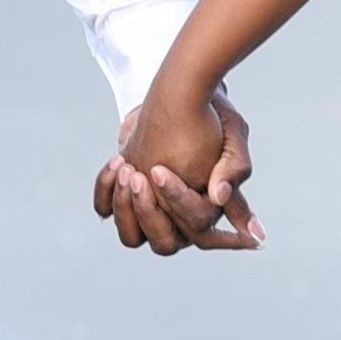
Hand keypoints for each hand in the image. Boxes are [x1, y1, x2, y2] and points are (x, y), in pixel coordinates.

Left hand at [92, 73, 258, 254]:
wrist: (181, 95)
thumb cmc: (214, 116)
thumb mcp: (233, 134)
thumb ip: (235, 166)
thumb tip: (220, 197)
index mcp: (210, 212)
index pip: (200, 233)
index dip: (179, 204)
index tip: (161, 171)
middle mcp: (179, 220)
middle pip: (165, 244)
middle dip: (149, 212)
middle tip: (142, 174)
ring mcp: (150, 210)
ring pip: (132, 236)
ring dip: (125, 207)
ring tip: (127, 168)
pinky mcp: (124, 195)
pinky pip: (105, 209)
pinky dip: (106, 190)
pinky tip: (118, 162)